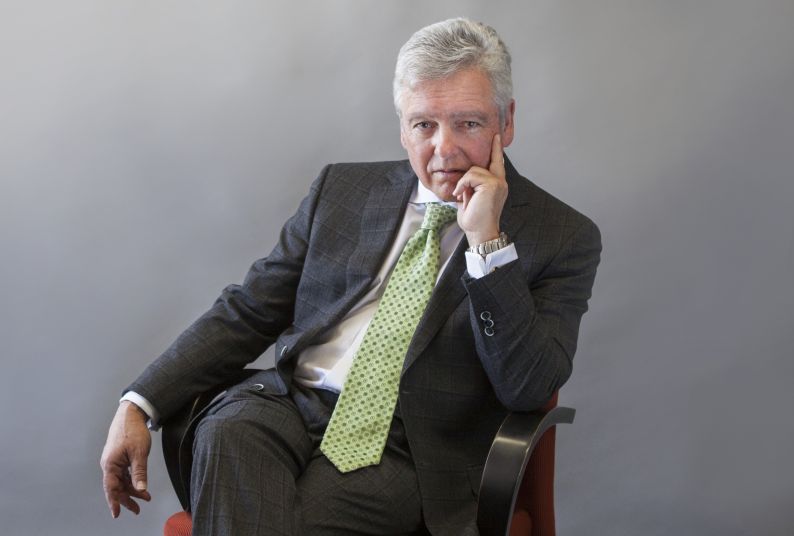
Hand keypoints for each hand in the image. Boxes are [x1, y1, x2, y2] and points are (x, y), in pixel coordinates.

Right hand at [100, 401, 151, 517]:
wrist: (130, 414)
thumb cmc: (133, 431)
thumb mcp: (140, 453)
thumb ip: (139, 472)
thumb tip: (141, 489)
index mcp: (110, 464)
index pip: (111, 488)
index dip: (114, 502)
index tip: (117, 514)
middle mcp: (109, 464)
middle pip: (116, 487)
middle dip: (127, 499)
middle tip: (138, 510)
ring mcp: (113, 460)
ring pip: (121, 480)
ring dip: (132, 489)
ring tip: (145, 498)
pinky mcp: (118, 457)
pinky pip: (123, 473)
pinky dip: (132, 480)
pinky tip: (139, 485)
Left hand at [452, 134, 508, 245]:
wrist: (479, 232)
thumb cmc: (474, 220)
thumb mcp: (470, 199)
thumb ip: (470, 185)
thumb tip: (463, 178)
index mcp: (497, 185)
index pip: (497, 163)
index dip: (496, 150)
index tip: (496, 137)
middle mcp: (501, 182)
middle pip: (482, 164)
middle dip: (468, 176)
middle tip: (462, 195)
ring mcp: (498, 182)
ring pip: (474, 170)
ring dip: (463, 183)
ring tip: (462, 197)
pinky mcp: (492, 184)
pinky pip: (471, 175)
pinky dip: (463, 184)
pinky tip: (461, 196)